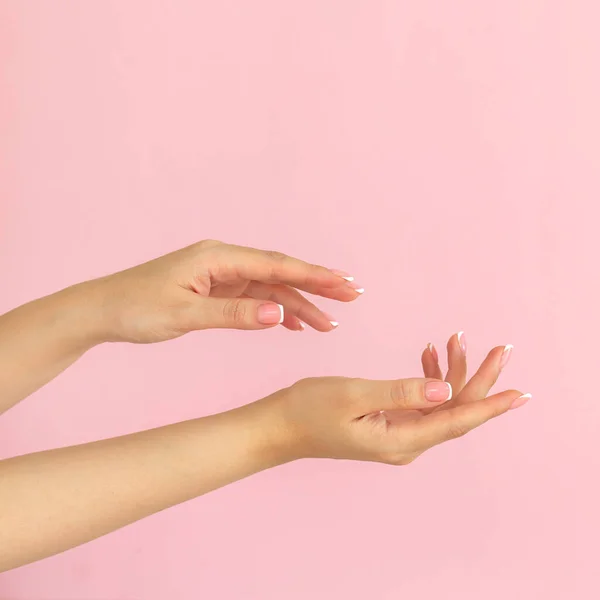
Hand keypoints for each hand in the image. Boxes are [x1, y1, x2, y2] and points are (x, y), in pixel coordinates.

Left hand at [88, 240, 363, 342]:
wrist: (102, 310)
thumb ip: (232, 314)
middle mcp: (223, 260)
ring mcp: (220, 275)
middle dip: (316, 285)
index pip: (275, 265)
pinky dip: (274, 310)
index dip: (313, 274)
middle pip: (279, 272)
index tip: (343, 283)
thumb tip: (276, 312)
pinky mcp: (215, 289)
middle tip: (352, 296)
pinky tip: (291, 324)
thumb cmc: (136, 308)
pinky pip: (254, 297)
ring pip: (269, 287)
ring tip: (327, 324)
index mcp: (217, 258)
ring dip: (298, 304)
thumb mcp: (184, 314)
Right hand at [265, 339, 529, 464]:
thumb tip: (443, 390)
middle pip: (454, 411)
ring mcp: (398, 436)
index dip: (490, 405)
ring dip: (451, 373)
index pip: (456, 421)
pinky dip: (429, 378)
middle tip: (498, 348)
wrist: (280, 427)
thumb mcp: (354, 395)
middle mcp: (406, 443)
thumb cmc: (309, 409)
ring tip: (455, 338)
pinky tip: (429, 354)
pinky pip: (422, 403)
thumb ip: (400, 393)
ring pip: (439, 404)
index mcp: (400, 440)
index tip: (521, 393)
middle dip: (477, 379)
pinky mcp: (389, 426)